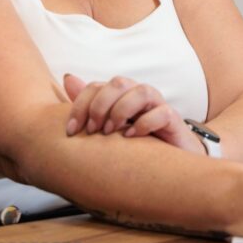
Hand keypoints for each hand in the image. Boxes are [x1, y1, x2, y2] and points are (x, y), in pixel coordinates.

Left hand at [63, 74, 203, 152]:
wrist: (168, 165)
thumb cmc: (134, 144)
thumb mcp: (107, 126)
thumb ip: (90, 105)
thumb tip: (68, 78)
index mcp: (121, 96)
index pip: (97, 86)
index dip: (80, 105)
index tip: (71, 131)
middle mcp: (139, 96)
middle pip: (118, 83)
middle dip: (100, 105)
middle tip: (92, 131)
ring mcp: (158, 106)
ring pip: (142, 91)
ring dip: (121, 111)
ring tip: (110, 133)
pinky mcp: (174, 121)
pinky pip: (162, 113)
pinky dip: (144, 124)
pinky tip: (131, 137)